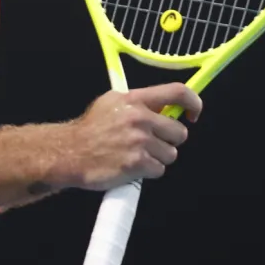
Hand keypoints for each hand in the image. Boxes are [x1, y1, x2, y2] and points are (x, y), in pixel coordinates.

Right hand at [62, 82, 202, 191]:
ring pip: (171, 154)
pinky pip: (159, 170)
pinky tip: (132, 167)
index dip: (193, 103)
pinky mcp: (137, 163)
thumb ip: (137, 103)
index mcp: (134, 99)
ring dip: (158, 158)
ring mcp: (139, 141)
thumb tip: (164, 106)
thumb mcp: (111, 103)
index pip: (177, 92)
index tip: (194, 114)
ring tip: (137, 156)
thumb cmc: (90, 130)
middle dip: (169, 141)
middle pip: (180, 132)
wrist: (70, 153)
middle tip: (151, 144)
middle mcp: (139, 117)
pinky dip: (148, 172)